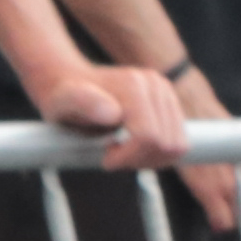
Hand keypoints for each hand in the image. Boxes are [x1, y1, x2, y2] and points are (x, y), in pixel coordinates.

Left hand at [42, 49, 213, 215]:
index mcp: (134, 85)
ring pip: (178, 146)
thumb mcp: (62, 103)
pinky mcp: (170, 102)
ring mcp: (166, 91)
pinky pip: (179, 141)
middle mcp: (155, 84)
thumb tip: (113, 113)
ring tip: (123, 150)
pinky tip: (134, 146)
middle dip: (140, 160)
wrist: (69, 81)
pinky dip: (158, 153)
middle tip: (114, 155)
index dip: (128, 158)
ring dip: (150, 158)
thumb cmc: (63, 99)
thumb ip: (83, 104)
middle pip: (168, 144)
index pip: (150, 137)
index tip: (105, 157)